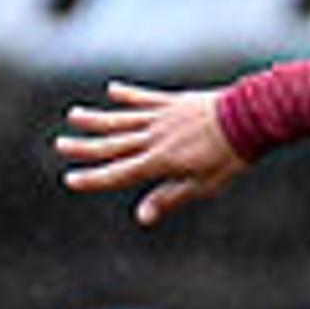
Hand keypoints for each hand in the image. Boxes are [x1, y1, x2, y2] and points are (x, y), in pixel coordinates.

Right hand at [53, 82, 249, 226]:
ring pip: (122, 118)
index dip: (93, 178)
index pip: (118, 173)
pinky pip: (146, 98)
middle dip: (84, 147)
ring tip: (74, 116)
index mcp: (159, 162)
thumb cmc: (229, 157)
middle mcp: (154, 138)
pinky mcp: (174, 102)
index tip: (71, 179)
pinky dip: (129, 94)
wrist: (250, 118)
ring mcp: (162, 117)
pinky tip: (113, 91)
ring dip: (97, 118)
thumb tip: (141, 217)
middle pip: (112, 143)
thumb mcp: (203, 185)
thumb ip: (169, 197)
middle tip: (59, 144)